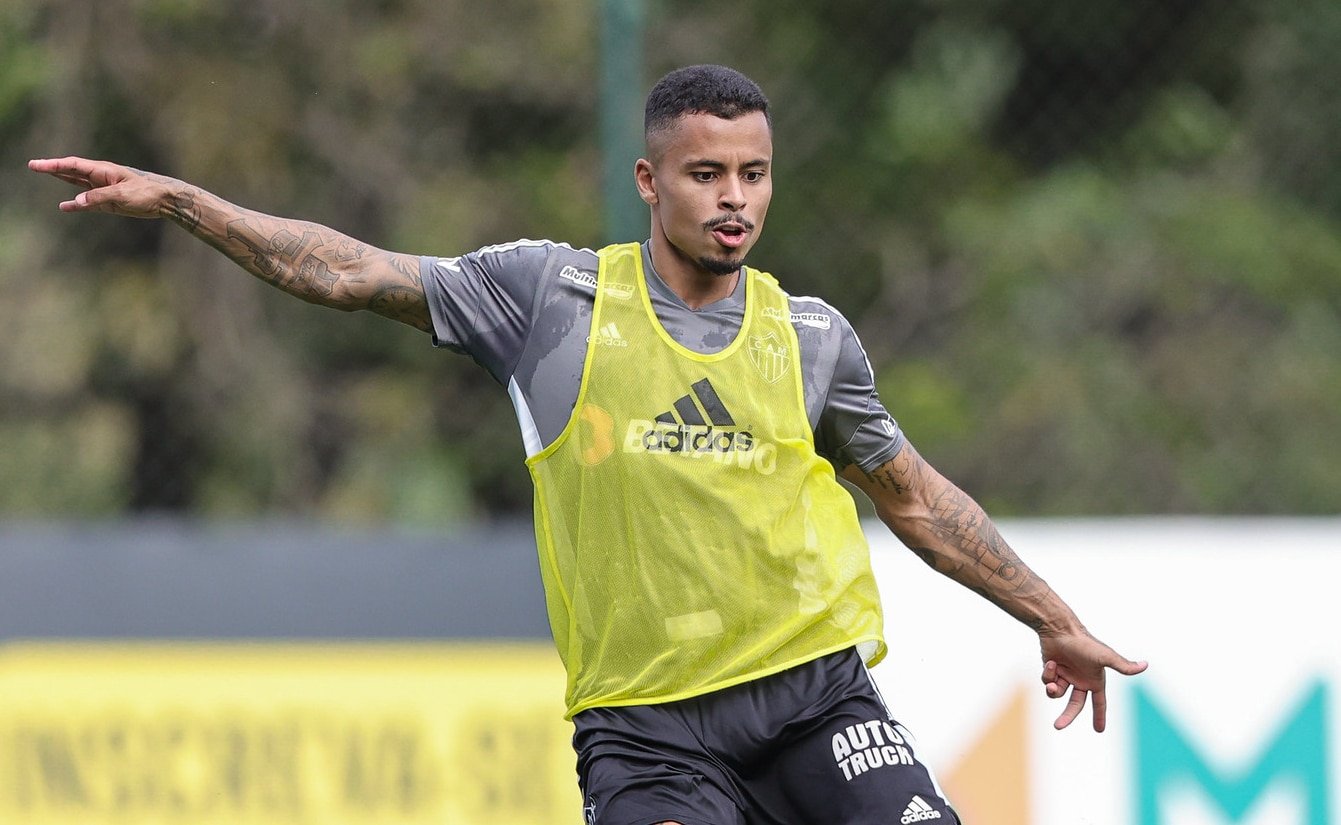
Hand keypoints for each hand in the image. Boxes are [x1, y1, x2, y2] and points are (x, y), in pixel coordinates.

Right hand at [28, 156, 178, 218]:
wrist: (164, 201)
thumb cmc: (146, 193)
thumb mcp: (122, 195)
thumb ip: (98, 197)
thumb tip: (77, 201)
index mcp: (102, 170)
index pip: (73, 165)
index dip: (53, 165)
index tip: (37, 164)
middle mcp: (100, 178)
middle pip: (72, 171)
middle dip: (53, 168)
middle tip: (33, 165)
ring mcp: (103, 190)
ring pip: (78, 184)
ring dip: (62, 180)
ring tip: (45, 174)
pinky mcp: (108, 202)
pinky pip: (87, 203)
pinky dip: (76, 204)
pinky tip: (65, 206)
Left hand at [1039, 630, 1146, 731]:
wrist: (1060, 629)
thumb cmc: (1084, 643)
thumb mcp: (1105, 656)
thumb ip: (1123, 666)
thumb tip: (1146, 665)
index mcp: (1094, 680)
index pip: (1099, 702)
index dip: (1099, 716)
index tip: (1099, 730)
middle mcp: (1080, 679)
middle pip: (1074, 705)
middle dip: (1067, 716)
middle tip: (1057, 727)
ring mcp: (1065, 674)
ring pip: (1057, 694)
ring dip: (1053, 691)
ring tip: (1053, 684)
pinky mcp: (1051, 669)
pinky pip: (1047, 681)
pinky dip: (1048, 675)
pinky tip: (1052, 663)